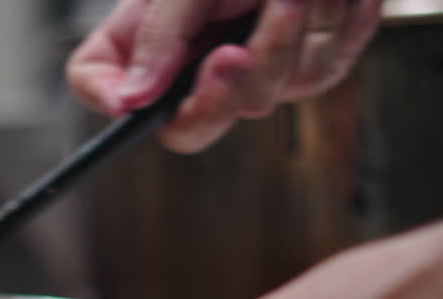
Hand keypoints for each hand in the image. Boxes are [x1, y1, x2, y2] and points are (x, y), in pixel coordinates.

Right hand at [67, 0, 382, 152]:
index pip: (115, 97)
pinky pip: (319, 71)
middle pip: (193, 126)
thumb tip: (128, 101)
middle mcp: (197, 76)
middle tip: (232, 52)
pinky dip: (327, 29)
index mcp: (152, 51)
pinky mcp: (308, 71)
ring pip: (263, 96)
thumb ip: (159, 35)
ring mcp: (254, 80)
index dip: (118, 105)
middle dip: (218, 93)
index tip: (132, 100)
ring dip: (281, 37)